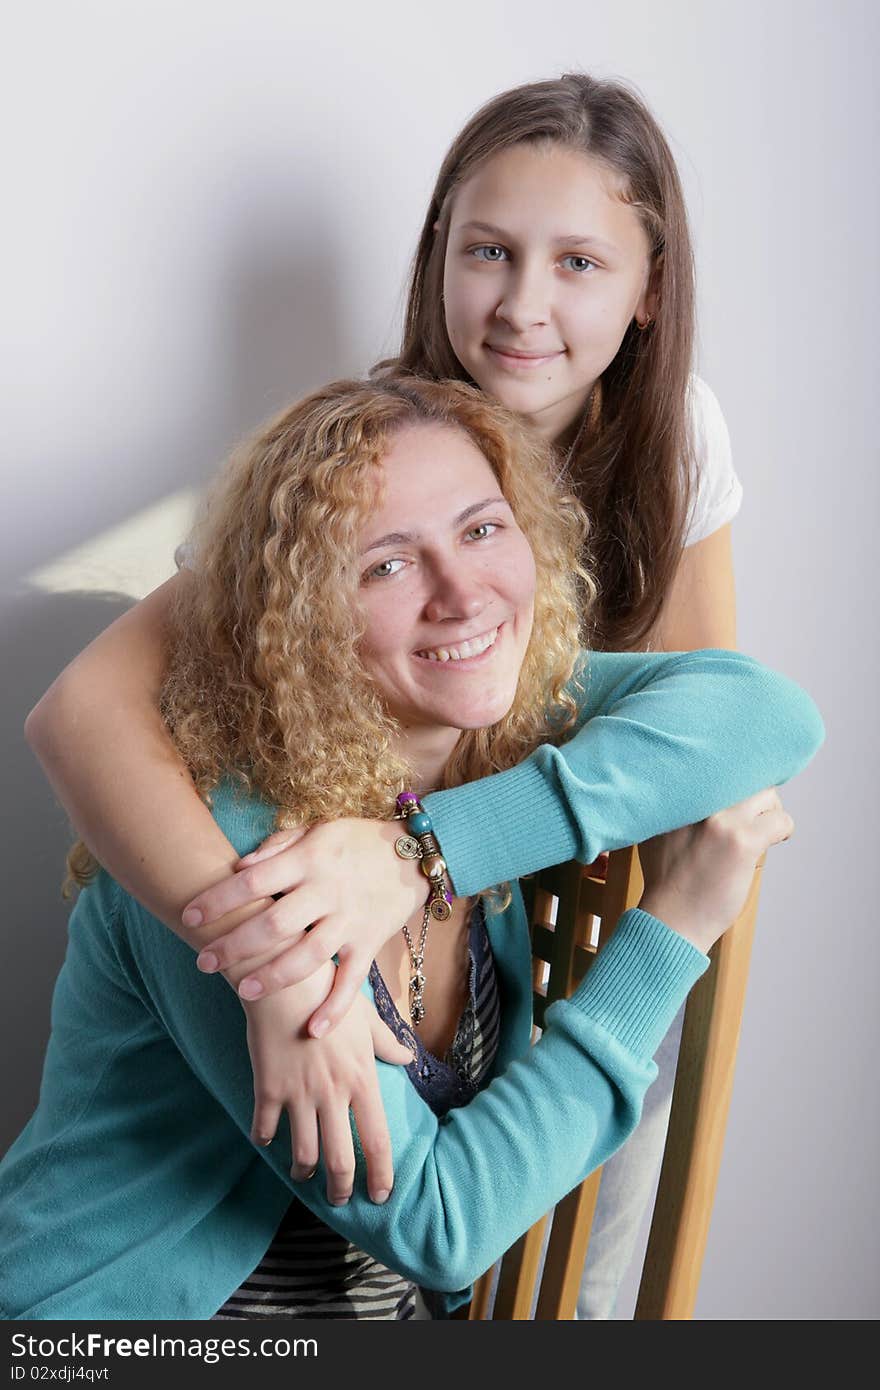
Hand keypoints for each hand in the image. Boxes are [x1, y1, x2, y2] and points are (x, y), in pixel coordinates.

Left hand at [186, 819, 426, 1032]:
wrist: (415, 854)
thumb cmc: (356, 841)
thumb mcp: (316, 831)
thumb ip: (278, 848)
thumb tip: (240, 867)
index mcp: (309, 861)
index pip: (254, 881)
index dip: (219, 899)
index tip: (189, 915)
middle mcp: (327, 892)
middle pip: (274, 924)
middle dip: (234, 945)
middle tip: (203, 961)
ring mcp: (350, 921)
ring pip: (308, 957)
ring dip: (273, 976)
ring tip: (242, 990)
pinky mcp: (370, 943)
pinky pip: (352, 981)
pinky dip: (335, 1008)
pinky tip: (313, 1030)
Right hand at [244, 960, 413, 1204]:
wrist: (284, 979)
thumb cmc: (328, 993)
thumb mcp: (365, 1018)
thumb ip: (387, 1043)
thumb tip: (409, 1056)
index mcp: (361, 1078)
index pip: (377, 1140)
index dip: (381, 1174)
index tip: (381, 1194)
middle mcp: (333, 1092)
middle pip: (340, 1160)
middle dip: (342, 1188)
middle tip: (341, 1198)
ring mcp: (298, 1093)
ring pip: (302, 1154)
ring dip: (303, 1173)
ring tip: (304, 1175)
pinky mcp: (267, 1088)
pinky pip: (264, 1129)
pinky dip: (265, 1140)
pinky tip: (267, 1140)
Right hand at [638, 788, 793, 954]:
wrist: (669, 919)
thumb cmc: (666, 880)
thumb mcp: (656, 832)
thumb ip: (675, 807)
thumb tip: (700, 789)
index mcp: (676, 796)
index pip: (716, 763)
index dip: (735, 773)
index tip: (741, 788)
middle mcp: (697, 801)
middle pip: (744, 774)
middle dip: (754, 792)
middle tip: (755, 812)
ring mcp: (721, 820)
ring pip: (767, 794)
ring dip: (770, 810)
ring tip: (763, 828)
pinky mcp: (742, 842)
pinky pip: (780, 821)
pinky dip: (784, 829)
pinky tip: (775, 840)